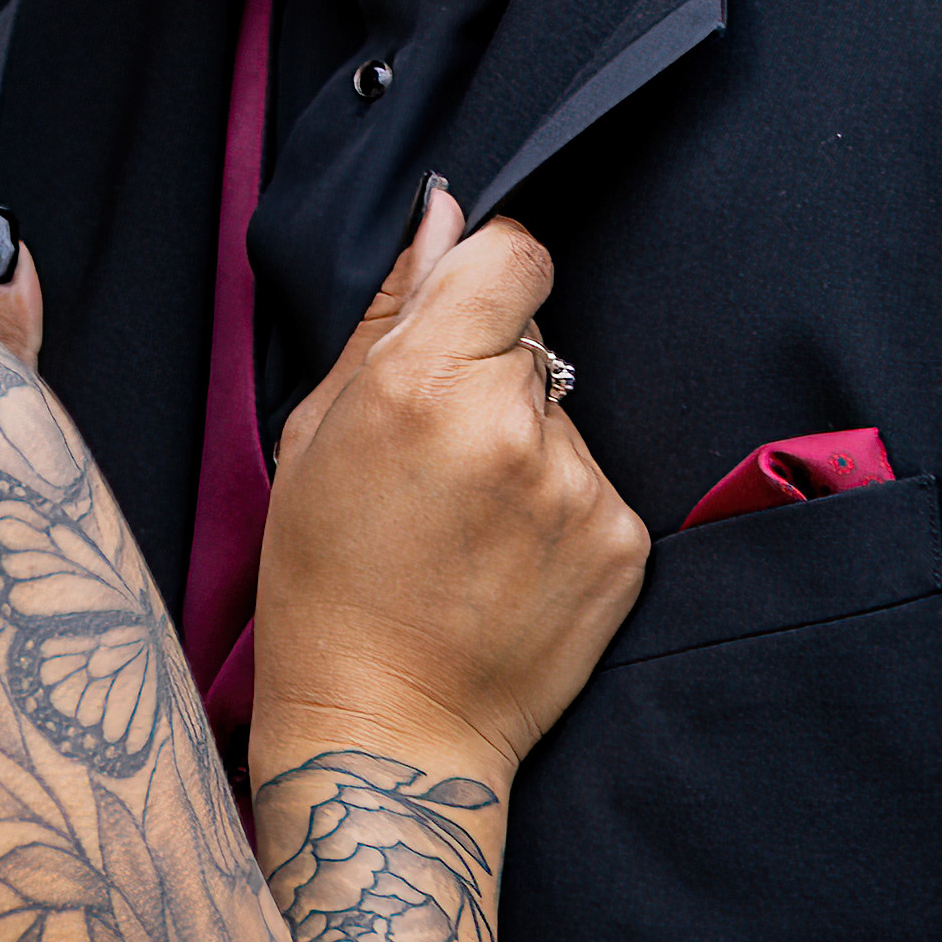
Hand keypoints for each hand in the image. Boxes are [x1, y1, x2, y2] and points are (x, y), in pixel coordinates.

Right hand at [255, 182, 642, 781]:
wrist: (389, 729)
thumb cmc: (325, 582)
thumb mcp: (317, 433)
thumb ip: (393, 310)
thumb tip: (444, 211)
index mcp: (424, 383)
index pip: (513, 253)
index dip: (488, 274)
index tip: (463, 315)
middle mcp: (514, 427)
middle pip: (535, 339)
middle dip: (491, 374)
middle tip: (433, 462)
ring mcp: (580, 490)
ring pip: (562, 418)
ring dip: (524, 448)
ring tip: (465, 528)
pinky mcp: (624, 544)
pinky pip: (595, 485)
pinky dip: (557, 510)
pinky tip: (504, 563)